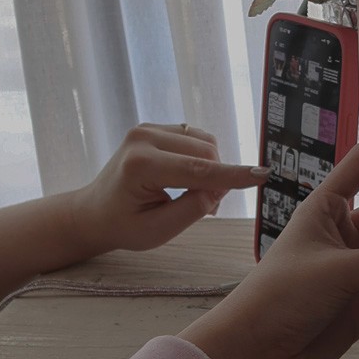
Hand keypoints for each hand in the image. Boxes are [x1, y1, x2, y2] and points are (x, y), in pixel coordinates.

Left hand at [67, 124, 268, 255]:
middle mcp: (143, 138)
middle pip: (206, 152)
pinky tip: (188, 177)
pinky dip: (202, 158)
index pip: (198, 169)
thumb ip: (191, 211)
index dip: (233, 175)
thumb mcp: (157, 232)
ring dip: (211, 168)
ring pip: (204, 142)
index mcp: (140, 165)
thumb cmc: (123, 226)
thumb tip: (218, 189)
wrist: (94, 211)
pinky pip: (195, 138)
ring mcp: (147, 128)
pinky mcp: (154, 127)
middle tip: (206, 207)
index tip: (263, 175)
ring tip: (194, 193)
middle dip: (217, 179)